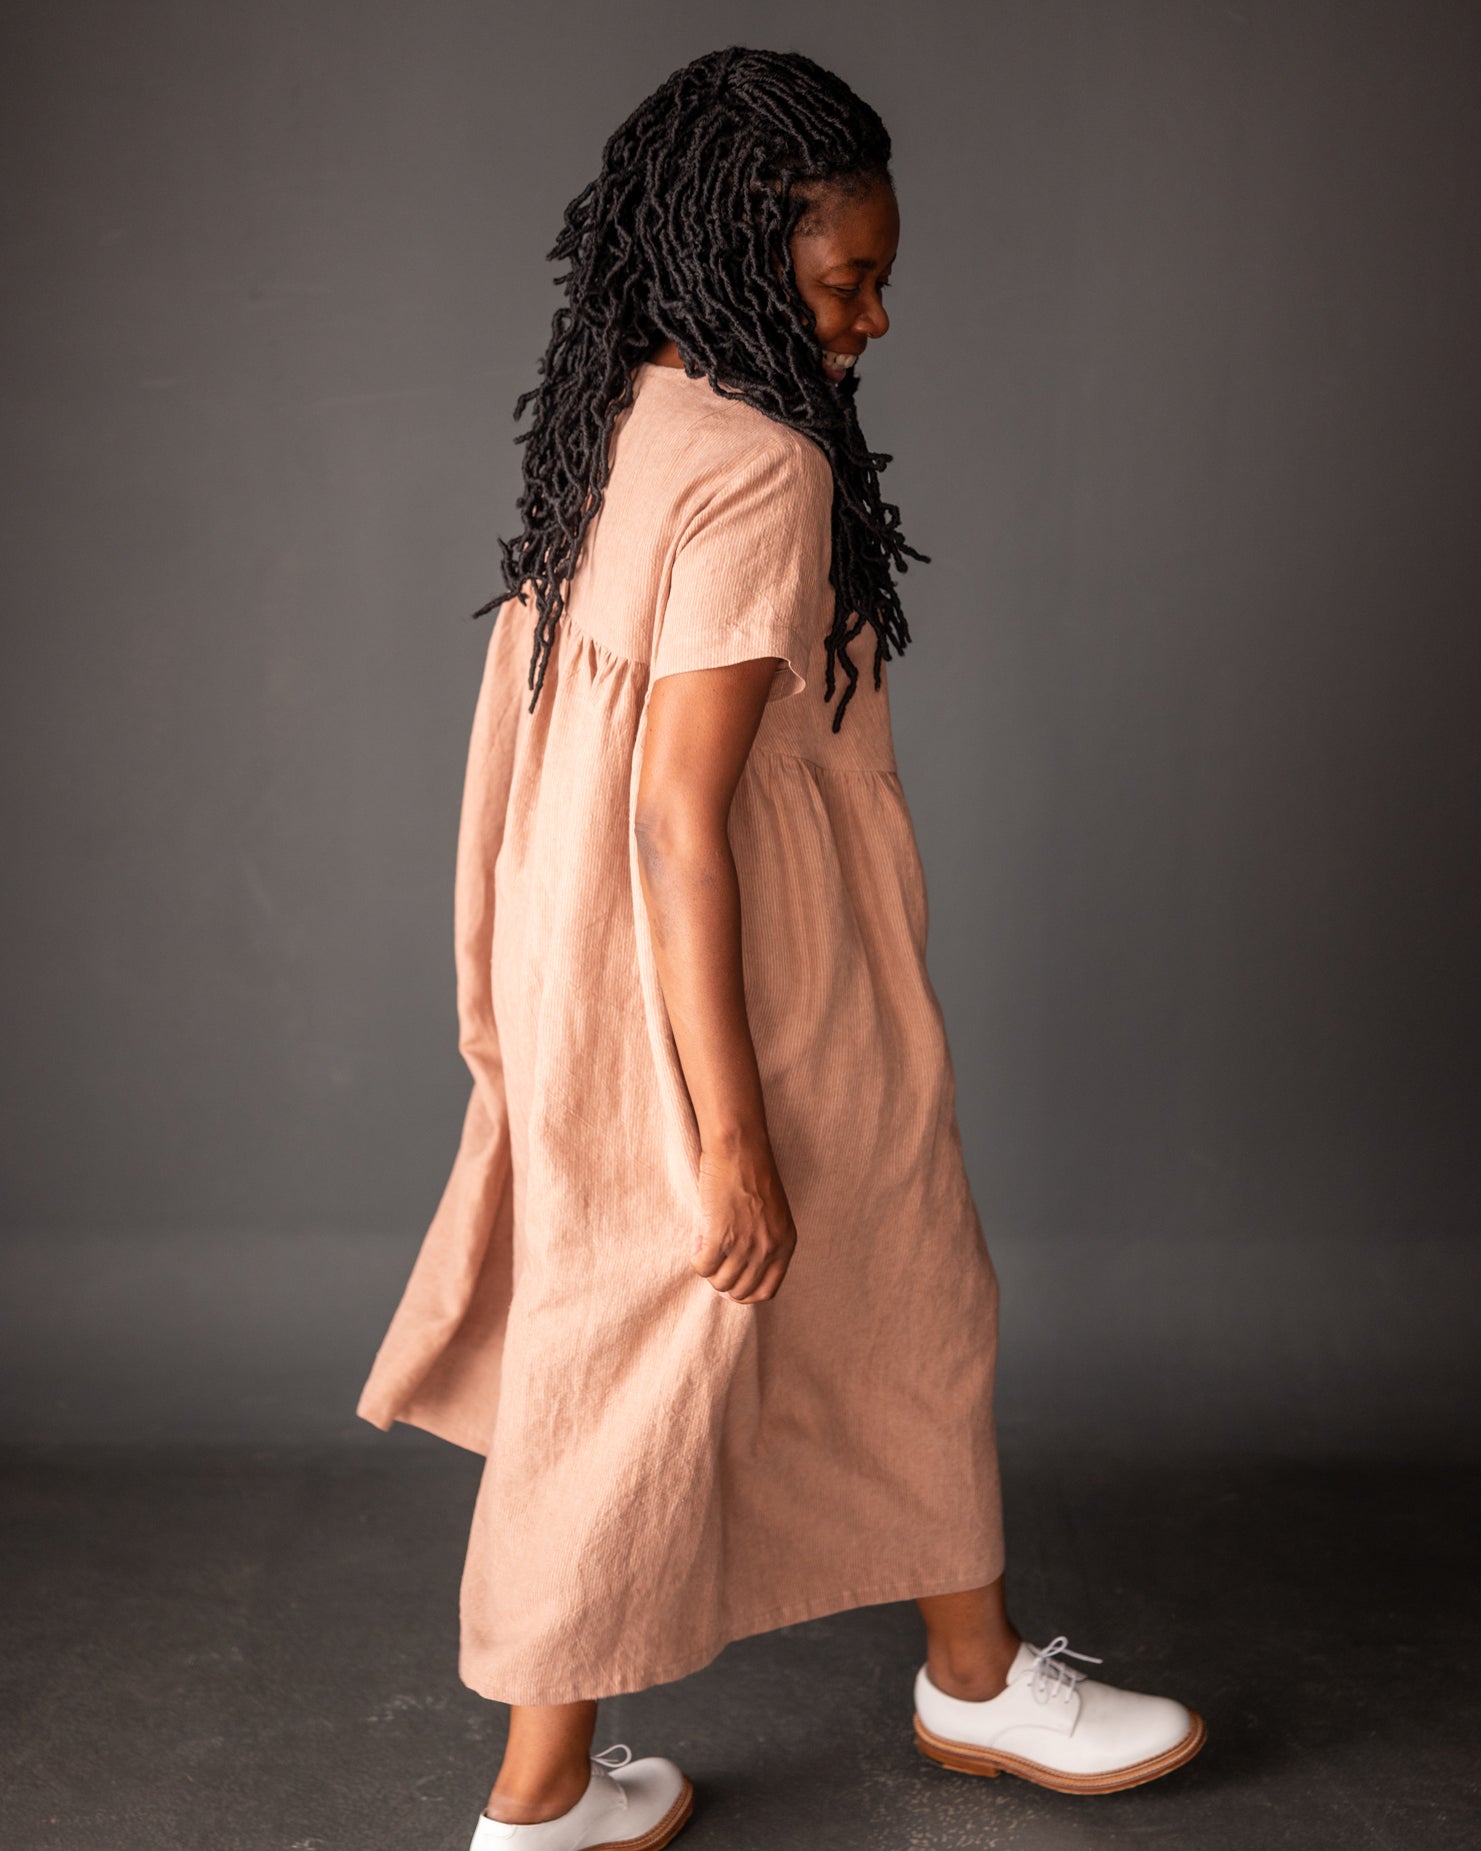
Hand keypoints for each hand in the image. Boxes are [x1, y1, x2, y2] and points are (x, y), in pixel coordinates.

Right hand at [692, 1141, 796, 1303]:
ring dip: (709, 1268)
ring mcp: (745, 1244)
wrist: (739, 1149)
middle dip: (723, 1280)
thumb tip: (741, 1272)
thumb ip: (765, 1243)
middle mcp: (768, 1248)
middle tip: (714, 1258)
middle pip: (739, 1290)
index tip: (732, 1286)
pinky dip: (697, 1258)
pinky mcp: (721, 1236)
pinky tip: (698, 1240)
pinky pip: (703, 1266)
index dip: (745, 1294)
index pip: (766, 1291)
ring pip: (719, 1281)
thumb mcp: (773, 1215)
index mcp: (785, 1244)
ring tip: (706, 1244)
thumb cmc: (753, 1174)